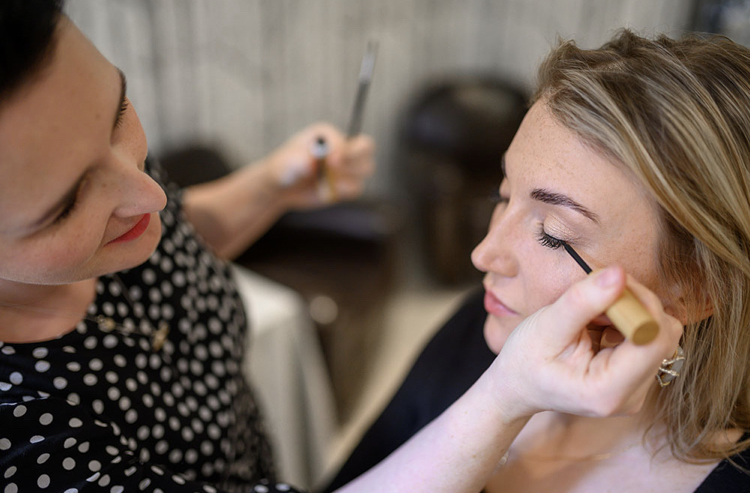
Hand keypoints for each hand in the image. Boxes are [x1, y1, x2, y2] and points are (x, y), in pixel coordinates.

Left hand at [264, 122, 374, 208]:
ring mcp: (347, 166)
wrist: (282, 188)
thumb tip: (311, 163)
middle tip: (335, 168)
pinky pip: (357, 188)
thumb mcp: (286, 163)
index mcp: (327, 134)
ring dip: (350, 177)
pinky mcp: (347, 184)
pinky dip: (344, 192)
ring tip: (328, 181)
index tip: (330, 162)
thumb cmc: (282, 169)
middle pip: (367, 147)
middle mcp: (341, 147)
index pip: (344, 139)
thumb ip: (299, 161)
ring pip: (367, 168)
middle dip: (355, 159)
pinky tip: (325, 191)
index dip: (340, 150)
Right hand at [490, 266, 682, 422]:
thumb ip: (583, 301)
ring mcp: (637, 391)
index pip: (654, 339)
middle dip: (635, 305)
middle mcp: (632, 397)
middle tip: (597, 296)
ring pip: (659, 334)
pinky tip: (599, 327)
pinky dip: (627, 323)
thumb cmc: (525, 360)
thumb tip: (618, 273)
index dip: (640, 303)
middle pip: (663, 336)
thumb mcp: (546, 326)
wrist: (516, 387)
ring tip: (592, 317)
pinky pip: (648, 340)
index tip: (609, 284)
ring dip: (630, 313)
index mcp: (609, 391)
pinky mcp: (637, 381)